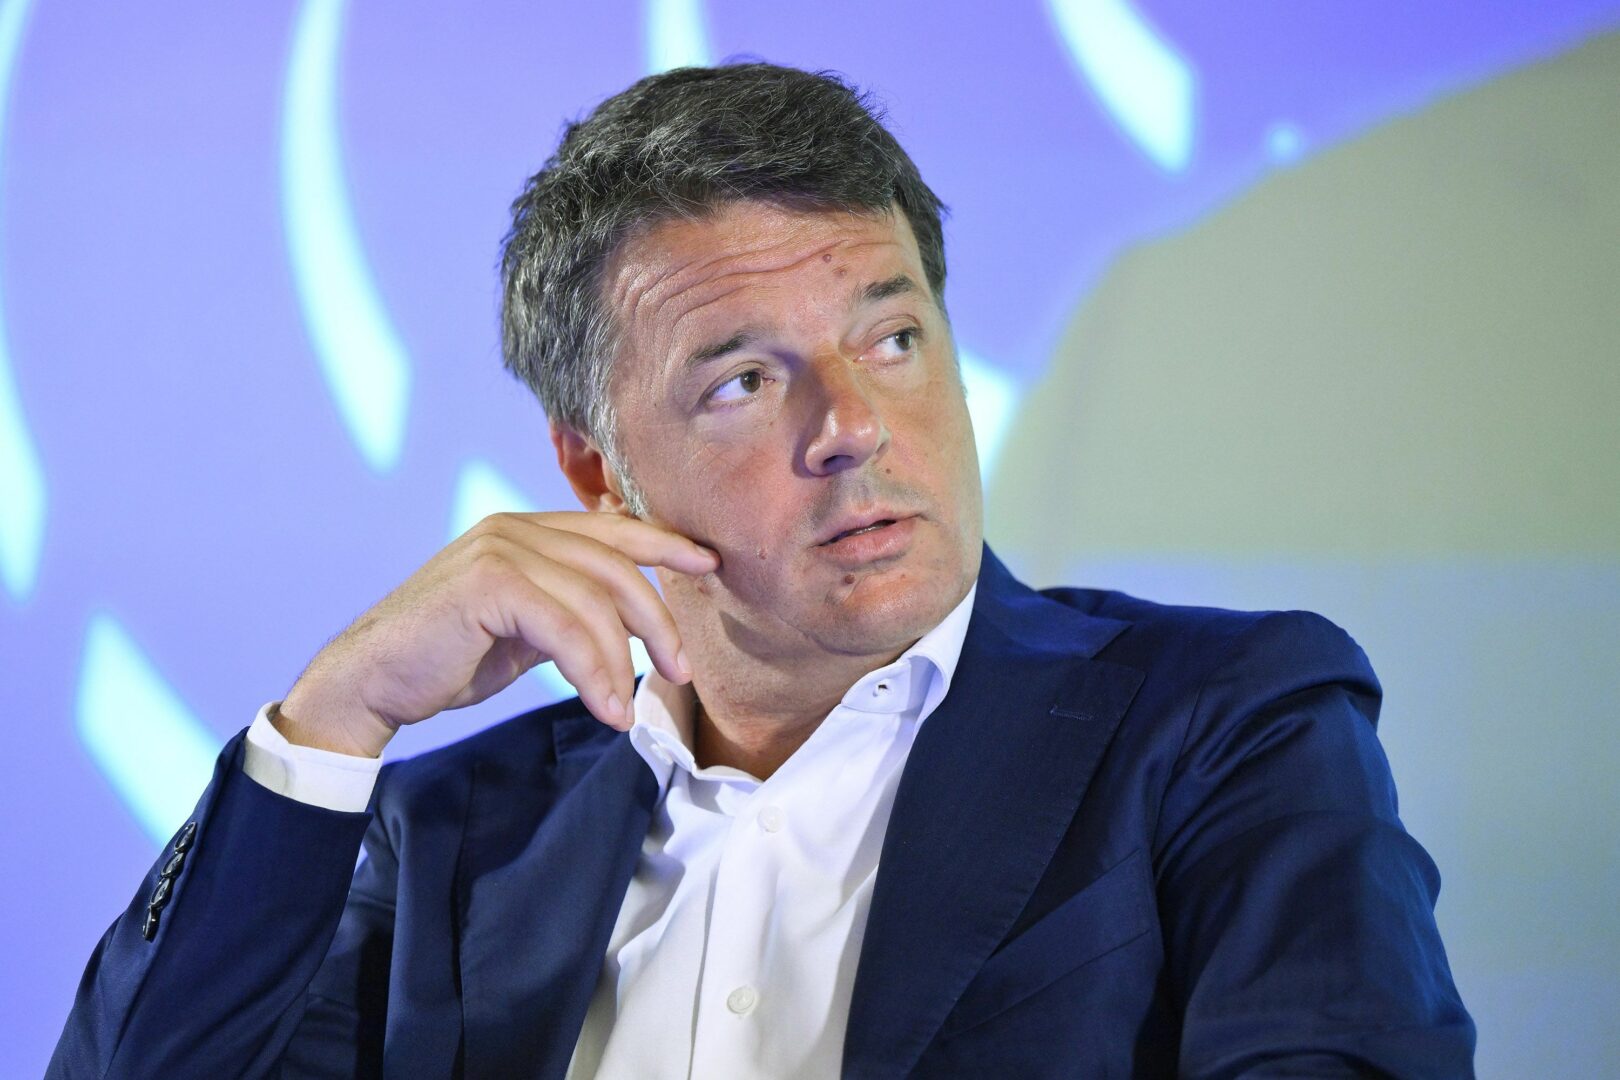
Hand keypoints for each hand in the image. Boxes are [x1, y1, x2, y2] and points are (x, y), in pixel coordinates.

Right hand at [274, 512, 719, 756]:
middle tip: (683, 669)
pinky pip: (566, 627)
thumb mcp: (523, 628)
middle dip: (658, 619)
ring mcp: (500, 549)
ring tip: (628, 709)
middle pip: (616, 565)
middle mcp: (516, 528)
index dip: (666, 542)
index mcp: (527, 531)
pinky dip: (594, 671)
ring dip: (623, 662)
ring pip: (595, 601)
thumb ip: (569, 612)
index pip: (613, 528)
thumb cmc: (447, 659)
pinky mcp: (488, 582)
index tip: (709, 564)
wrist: (370, 682)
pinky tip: (605, 708)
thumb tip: (630, 627)